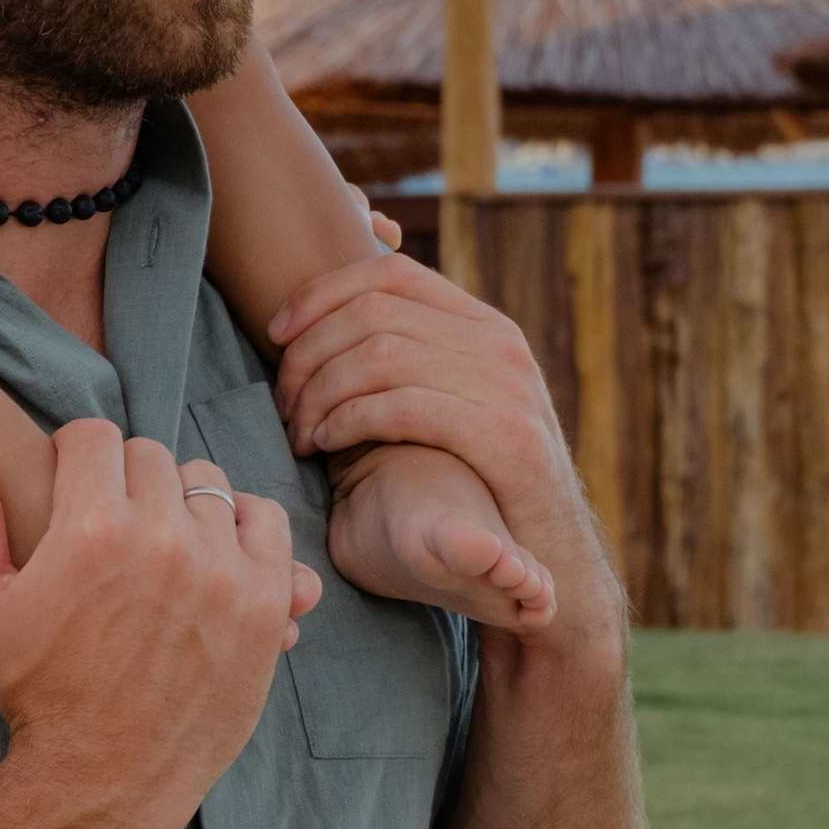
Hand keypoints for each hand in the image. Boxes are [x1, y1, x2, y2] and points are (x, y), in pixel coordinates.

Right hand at [0, 414, 316, 828]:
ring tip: (159, 548)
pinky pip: (266, 522)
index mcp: (90, 529)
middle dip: (125, 482)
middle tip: (111, 528)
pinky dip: (241, 531)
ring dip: (183, 505)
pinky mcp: (267, 604)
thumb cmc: (33, 691)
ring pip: (208, 485)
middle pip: (151, 457)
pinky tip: (209, 562)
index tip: (72, 491)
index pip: (95, 436)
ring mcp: (223, 572)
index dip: (75, 459)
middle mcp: (163, 541)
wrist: (105, 780)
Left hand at [268, 253, 619, 655]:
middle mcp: (501, 344)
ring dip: (320, 392)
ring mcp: (507, 387)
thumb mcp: (456, 402)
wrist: (551, 555)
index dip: (320, 294)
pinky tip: (326, 444)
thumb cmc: (478, 481)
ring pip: (380, 355)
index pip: (388, 273)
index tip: (276, 334)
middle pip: (373, 313)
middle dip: (309, 354)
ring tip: (300, 432)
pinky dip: (349, 419)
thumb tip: (328, 320)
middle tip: (282, 403)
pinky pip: (403, 407)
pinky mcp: (504, 438)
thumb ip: (413, 359)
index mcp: (485, 324)